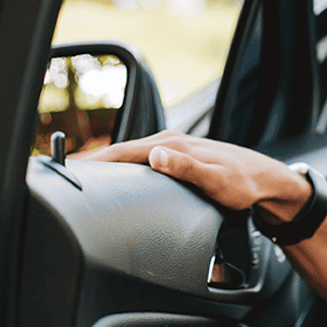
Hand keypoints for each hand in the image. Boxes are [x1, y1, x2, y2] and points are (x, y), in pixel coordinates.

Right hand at [74, 130, 309, 221]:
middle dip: (90, 161)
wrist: (266, 180)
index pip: (123, 152)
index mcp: (172, 146)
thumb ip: (186, 169)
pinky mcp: (176, 155)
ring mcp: (172, 147)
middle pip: (120, 151)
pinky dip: (121, 165)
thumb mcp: (216, 182)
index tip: (67, 167)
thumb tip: (154, 157)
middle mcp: (169, 142)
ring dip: (104, 163)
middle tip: (60, 172)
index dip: (94, 160)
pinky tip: (114, 175)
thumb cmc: (244, 184)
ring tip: (78, 174)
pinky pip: (139, 159)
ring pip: (128, 154)